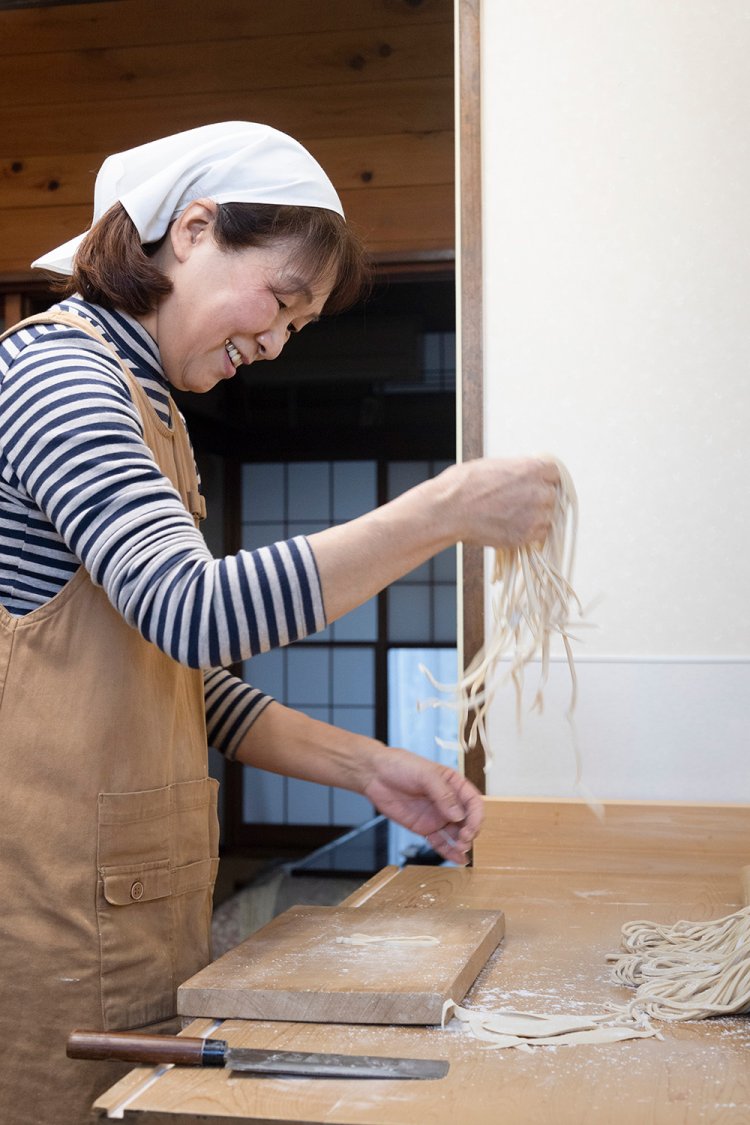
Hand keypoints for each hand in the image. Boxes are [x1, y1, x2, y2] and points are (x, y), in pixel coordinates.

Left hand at [361, 746, 483, 865]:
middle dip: (470, 832)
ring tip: (461, 851)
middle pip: (468, 821)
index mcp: (454, 784)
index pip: (473, 802)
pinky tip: (457, 859)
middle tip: (464, 841)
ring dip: (462, 844)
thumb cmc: (400, 766)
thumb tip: (458, 815)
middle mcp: (448, 802)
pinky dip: (449, 851)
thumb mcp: (425, 774)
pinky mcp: (424, 828)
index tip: (471, 828)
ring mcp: (437, 816)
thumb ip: (443, 794)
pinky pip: (440, 842)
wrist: (375, 775)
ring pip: (456, 834)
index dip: (476, 816)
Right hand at [437, 456, 559, 549]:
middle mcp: (539, 492)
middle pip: (552, 496)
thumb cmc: (464, 484)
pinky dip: (530, 532)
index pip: (555, 473)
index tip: (538, 484)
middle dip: (540, 499)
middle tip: (520, 503)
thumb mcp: (495, 465)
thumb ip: (518, 471)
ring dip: (536, 517)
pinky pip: (539, 534)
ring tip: (512, 516)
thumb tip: (523, 477)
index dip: (545, 479)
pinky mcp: (526, 535)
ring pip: (547, 517)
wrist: (450, 509)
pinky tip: (512, 526)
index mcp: (532, 469)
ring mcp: (534, 515)